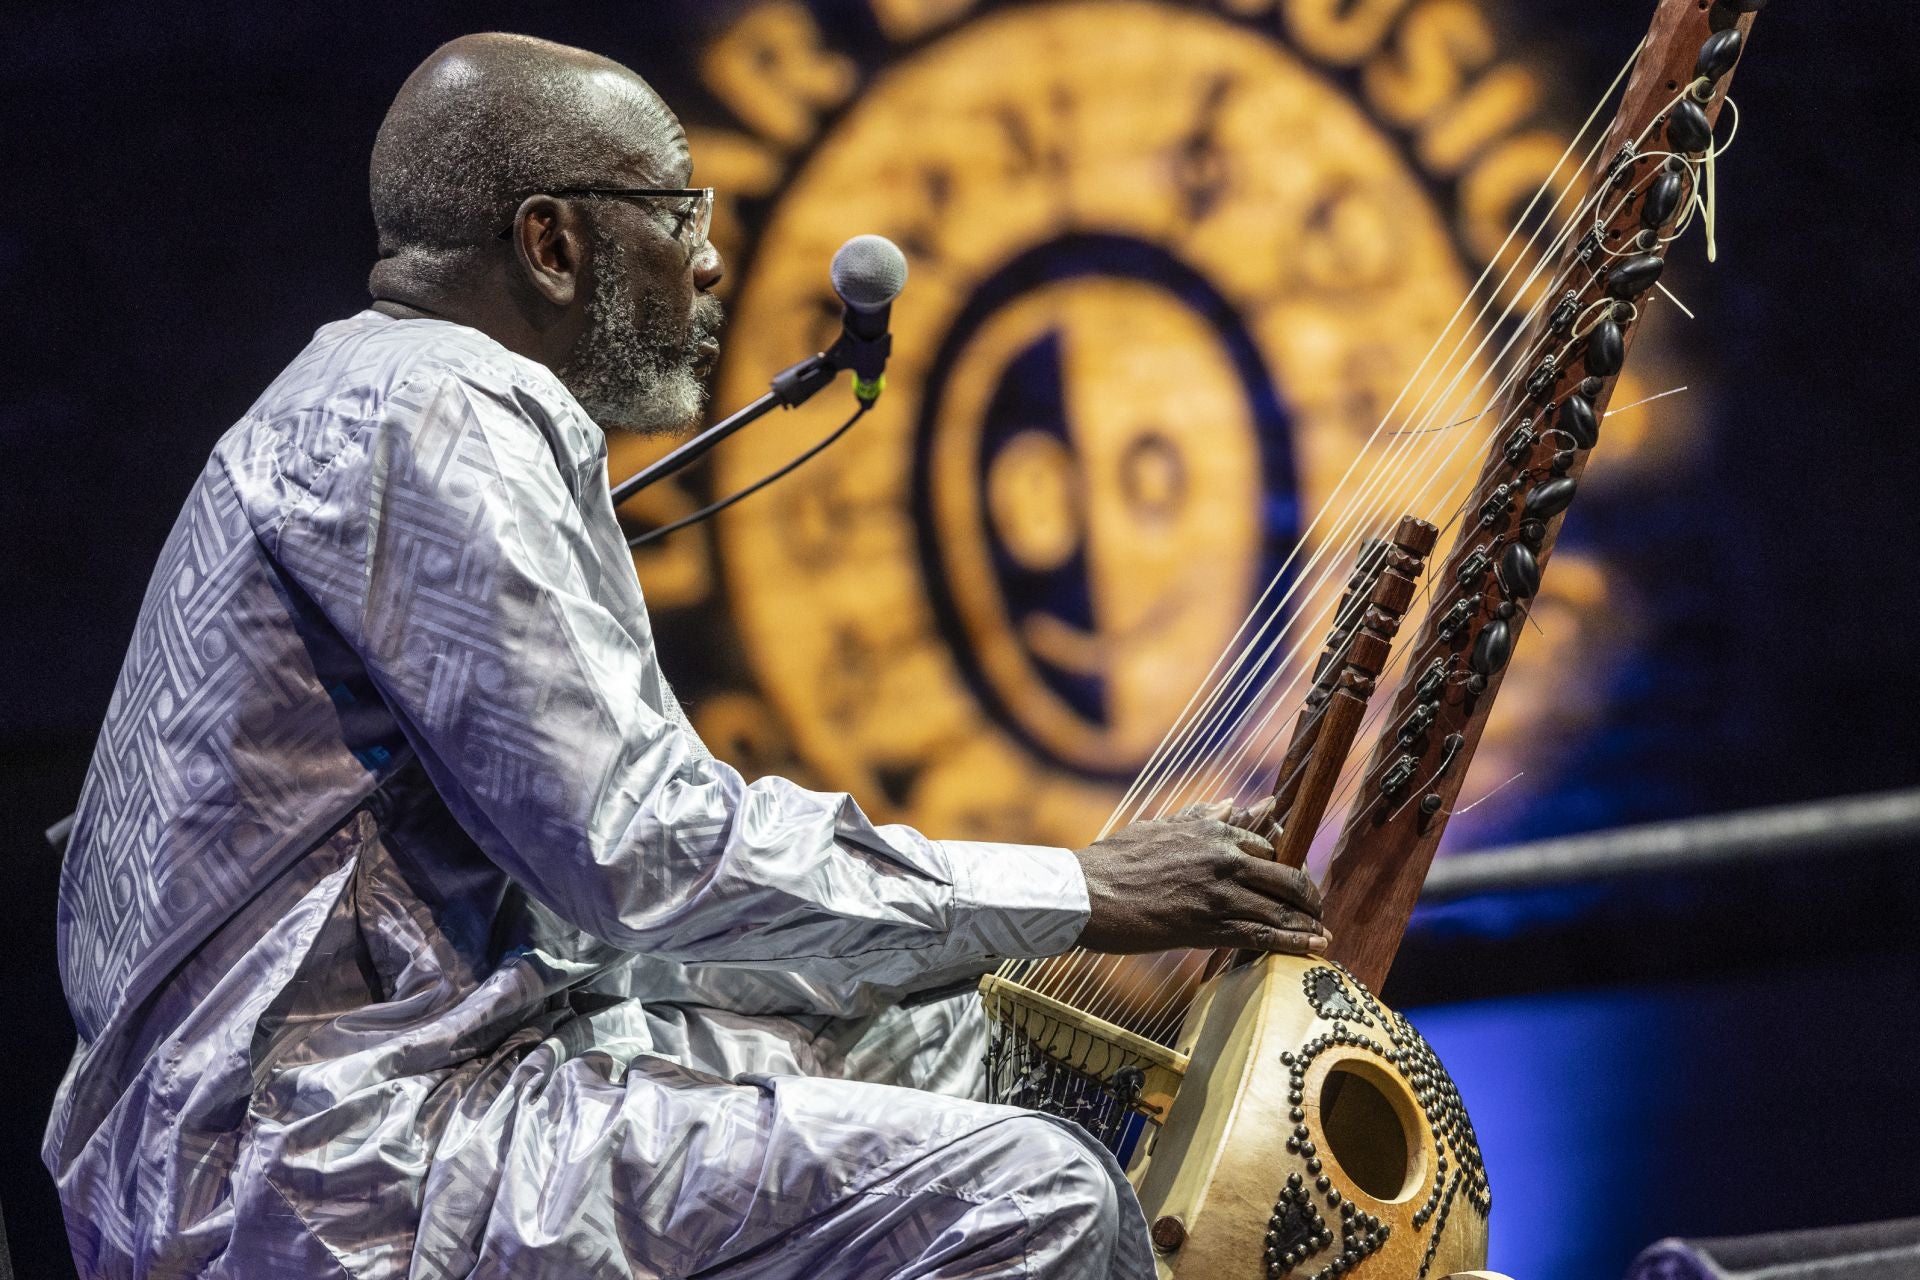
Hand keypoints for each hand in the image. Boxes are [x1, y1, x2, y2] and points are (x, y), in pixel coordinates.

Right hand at [1071, 796, 1328, 955]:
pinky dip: (1295, 942)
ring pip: (1280, 908)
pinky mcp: (1210, 926)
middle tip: (1315, 908)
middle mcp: (1224, 858)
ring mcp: (1220, 893)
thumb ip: (1201, 816)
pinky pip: (1264, 934)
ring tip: (1323, 932)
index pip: (1269, 845)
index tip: (1295, 879)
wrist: (1087, 892)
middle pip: (1286, 876)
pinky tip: (1315, 946)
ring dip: (1308, 922)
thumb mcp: (1161, 826)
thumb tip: (1233, 803)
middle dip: (1307, 895)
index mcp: (1213, 831)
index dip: (1287, 864)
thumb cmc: (1117, 859)